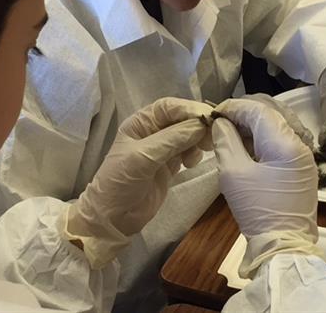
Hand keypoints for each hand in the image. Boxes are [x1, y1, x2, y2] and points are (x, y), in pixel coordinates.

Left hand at [62, 98, 212, 267]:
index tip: (209, 118)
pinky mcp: (170, 165)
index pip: (169, 107)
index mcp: (141, 123)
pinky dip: (195, 154)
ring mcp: (163, 149)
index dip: (189, 109)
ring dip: (198, 140)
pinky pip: (189, 151)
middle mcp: (153, 132)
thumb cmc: (120, 182)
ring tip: (203, 151)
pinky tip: (191, 164)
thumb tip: (202, 124)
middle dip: (198, 125)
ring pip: (188, 135)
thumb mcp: (143, 157)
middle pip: (182, 119)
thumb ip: (173, 139)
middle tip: (213, 136)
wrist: (113, 219)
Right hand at [212, 99, 320, 277]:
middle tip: (221, 121)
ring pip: (278, 126)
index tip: (214, 113)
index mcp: (286, 144)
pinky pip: (282, 141)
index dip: (234, 107)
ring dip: (254, 124)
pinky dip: (264, 138)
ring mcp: (304, 156)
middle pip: (271, 113)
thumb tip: (221, 122)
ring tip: (231, 132)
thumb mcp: (233, 174)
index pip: (259, 110)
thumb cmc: (257, 211)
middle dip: (244, 113)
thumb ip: (226, 141)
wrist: (284, 246)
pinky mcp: (302, 168)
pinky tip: (247, 146)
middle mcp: (300, 144)